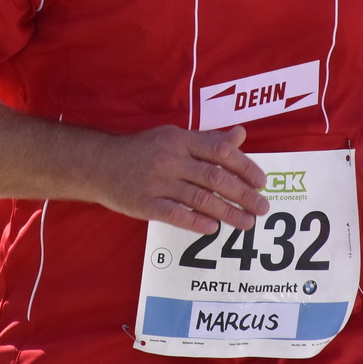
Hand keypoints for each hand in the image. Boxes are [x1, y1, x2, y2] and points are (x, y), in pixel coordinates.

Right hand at [86, 124, 268, 234]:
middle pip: (215, 177)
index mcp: (181, 140)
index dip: (245, 167)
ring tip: (247, 223)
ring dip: (227, 212)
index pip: (220, 151)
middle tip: (263, 207)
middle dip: (243, 194)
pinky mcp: (146, 204)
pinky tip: (213, 229)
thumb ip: (208, 139)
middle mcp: (171, 159)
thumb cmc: (142, 150)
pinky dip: (196, 222)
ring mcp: (157, 182)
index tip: (262, 182)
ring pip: (200, 199)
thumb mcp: (174, 137)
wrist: (99, 165)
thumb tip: (240, 135)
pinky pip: (176, 214)